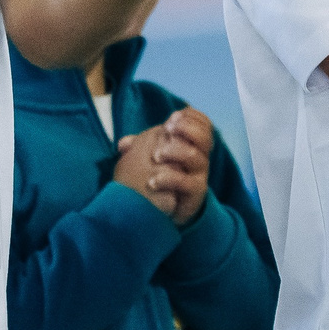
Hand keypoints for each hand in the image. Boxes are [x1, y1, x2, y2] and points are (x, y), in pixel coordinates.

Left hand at [112, 107, 211, 226]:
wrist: (166, 212)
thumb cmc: (160, 180)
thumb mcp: (151, 160)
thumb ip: (139, 149)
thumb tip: (123, 143)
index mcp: (193, 145)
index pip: (204, 124)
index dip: (191, 117)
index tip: (172, 118)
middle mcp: (200, 159)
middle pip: (205, 137)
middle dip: (186, 128)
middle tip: (167, 129)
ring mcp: (199, 175)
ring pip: (195, 156)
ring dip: (174, 151)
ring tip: (155, 155)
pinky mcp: (195, 193)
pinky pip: (187, 182)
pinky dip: (169, 178)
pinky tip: (152, 181)